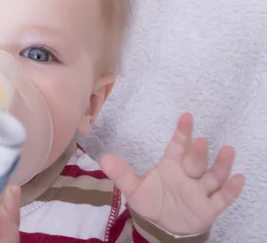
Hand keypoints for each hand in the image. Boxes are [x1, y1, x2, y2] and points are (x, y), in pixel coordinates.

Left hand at [100, 112, 244, 234]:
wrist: (162, 226)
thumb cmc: (152, 201)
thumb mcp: (134, 189)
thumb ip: (121, 174)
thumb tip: (102, 158)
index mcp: (171, 167)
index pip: (177, 146)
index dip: (181, 132)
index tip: (186, 116)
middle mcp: (188, 175)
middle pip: (195, 161)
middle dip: (198, 152)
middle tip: (201, 140)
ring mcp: (200, 191)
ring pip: (212, 176)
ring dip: (220, 165)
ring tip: (228, 151)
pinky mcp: (208, 208)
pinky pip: (222, 198)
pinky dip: (231, 190)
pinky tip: (240, 179)